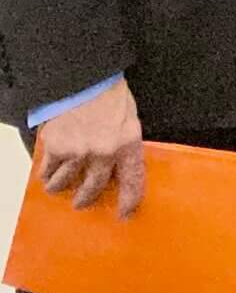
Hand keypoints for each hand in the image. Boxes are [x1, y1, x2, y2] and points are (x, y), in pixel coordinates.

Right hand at [38, 77, 144, 217]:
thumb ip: (125, 145)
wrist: (85, 77)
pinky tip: (49, 169)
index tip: (124, 214)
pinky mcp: (56, 147)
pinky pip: (46, 171)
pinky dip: (46, 173)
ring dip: (60, 186)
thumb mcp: (129, 120)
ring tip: (60, 185)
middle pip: (92, 189)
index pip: (132, 180)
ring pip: (63, 184)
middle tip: (81, 201)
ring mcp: (78, 152)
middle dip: (85, 199)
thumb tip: (118, 169)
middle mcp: (103, 152)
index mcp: (127, 143)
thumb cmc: (110, 97)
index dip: (129, 201)